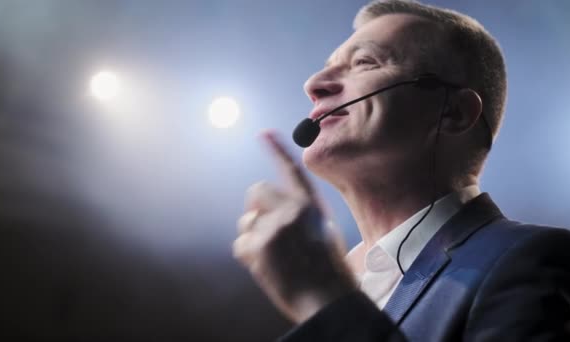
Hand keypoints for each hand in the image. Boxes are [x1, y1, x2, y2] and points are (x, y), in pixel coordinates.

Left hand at [233, 132, 355, 322]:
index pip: (291, 170)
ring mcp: (274, 226)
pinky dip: (248, 256)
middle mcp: (292, 209)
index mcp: (311, 205)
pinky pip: (240, 245)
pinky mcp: (259, 246)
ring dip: (252, 236)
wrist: (327, 300)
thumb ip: (300, 216)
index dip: (277, 150)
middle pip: (255, 190)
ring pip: (245, 221)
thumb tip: (273, 211)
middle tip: (265, 229)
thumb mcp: (324, 233)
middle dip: (255, 207)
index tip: (263, 133)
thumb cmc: (329, 272)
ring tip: (274, 256)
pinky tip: (267, 268)